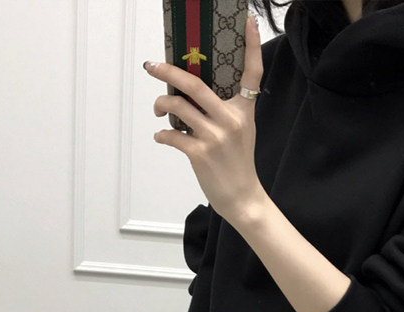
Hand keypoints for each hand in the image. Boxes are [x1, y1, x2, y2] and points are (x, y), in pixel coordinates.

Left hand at [144, 14, 264, 224]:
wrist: (243, 198)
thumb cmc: (238, 164)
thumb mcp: (242, 131)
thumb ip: (224, 110)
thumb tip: (189, 94)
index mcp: (244, 110)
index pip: (252, 73)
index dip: (252, 46)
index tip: (248, 21)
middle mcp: (231, 120)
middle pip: (194, 84)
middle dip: (168, 71)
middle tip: (151, 65)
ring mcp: (215, 137)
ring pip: (177, 107)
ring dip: (160, 105)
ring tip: (158, 110)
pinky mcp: (200, 154)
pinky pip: (171, 135)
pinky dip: (162, 134)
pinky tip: (162, 136)